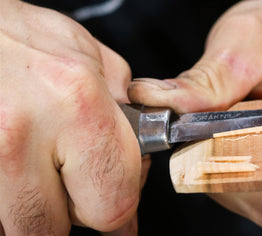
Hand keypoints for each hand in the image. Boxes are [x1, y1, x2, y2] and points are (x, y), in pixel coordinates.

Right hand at [0, 0, 140, 233]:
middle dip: (72, 211)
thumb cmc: (24, 37)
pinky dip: (10, 197)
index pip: (112, 203)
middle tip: (72, 181)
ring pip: (17, 227)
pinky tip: (16, 166)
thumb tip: (134, 169)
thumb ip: (122, 114)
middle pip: (53, 229)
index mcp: (78, 105)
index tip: (114, 202)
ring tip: (39, 167)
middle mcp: (22, 134)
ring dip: (34, 208)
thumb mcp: (91, 60)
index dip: (118, 208)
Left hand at [129, 0, 261, 229]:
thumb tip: (159, 103)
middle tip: (202, 136)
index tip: (210, 140)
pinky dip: (242, 181)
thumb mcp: (248, 38)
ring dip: (234, 176)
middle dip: (234, 170)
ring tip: (223, 135)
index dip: (258, 161)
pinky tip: (235, 149)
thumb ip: (209, 78)